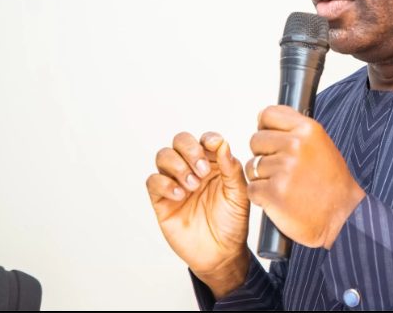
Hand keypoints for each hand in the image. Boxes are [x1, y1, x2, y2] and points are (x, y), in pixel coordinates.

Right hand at [146, 132, 249, 296]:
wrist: (221, 253)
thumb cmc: (232, 222)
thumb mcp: (239, 194)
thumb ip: (231, 168)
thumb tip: (222, 143)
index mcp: (213, 164)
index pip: (205, 140)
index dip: (207, 139)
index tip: (213, 145)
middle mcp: (193, 169)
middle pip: (180, 141)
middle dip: (190, 150)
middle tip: (202, 170)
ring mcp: (175, 183)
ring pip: (164, 156)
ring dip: (177, 166)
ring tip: (192, 185)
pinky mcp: (162, 200)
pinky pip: (153, 181)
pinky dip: (164, 183)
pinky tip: (180, 195)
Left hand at [246, 105, 365, 248]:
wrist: (342, 216)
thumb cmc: (332, 182)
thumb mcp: (320, 144)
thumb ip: (294, 129)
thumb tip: (263, 118)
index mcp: (308, 130)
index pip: (268, 114)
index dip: (265, 127)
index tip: (271, 139)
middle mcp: (295, 146)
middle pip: (256, 140)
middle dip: (263, 155)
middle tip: (282, 169)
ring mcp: (283, 169)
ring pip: (251, 166)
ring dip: (262, 178)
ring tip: (284, 185)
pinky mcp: (273, 192)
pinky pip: (252, 188)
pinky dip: (261, 196)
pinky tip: (279, 199)